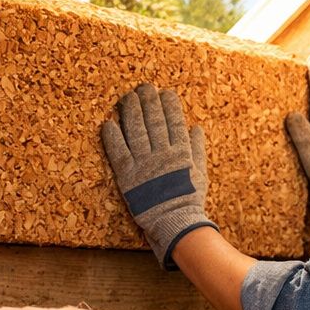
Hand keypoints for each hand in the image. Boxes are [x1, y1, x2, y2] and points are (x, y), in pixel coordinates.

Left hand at [101, 83, 216, 267]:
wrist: (175, 223)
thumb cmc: (190, 199)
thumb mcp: (200, 173)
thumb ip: (197, 149)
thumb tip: (196, 128)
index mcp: (181, 153)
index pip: (175, 123)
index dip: (170, 106)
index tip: (166, 92)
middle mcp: (162, 155)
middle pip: (154, 122)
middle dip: (150, 102)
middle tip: (145, 87)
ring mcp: (144, 164)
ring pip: (136, 131)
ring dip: (132, 112)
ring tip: (129, 97)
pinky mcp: (128, 176)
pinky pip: (118, 152)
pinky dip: (113, 137)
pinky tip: (109, 123)